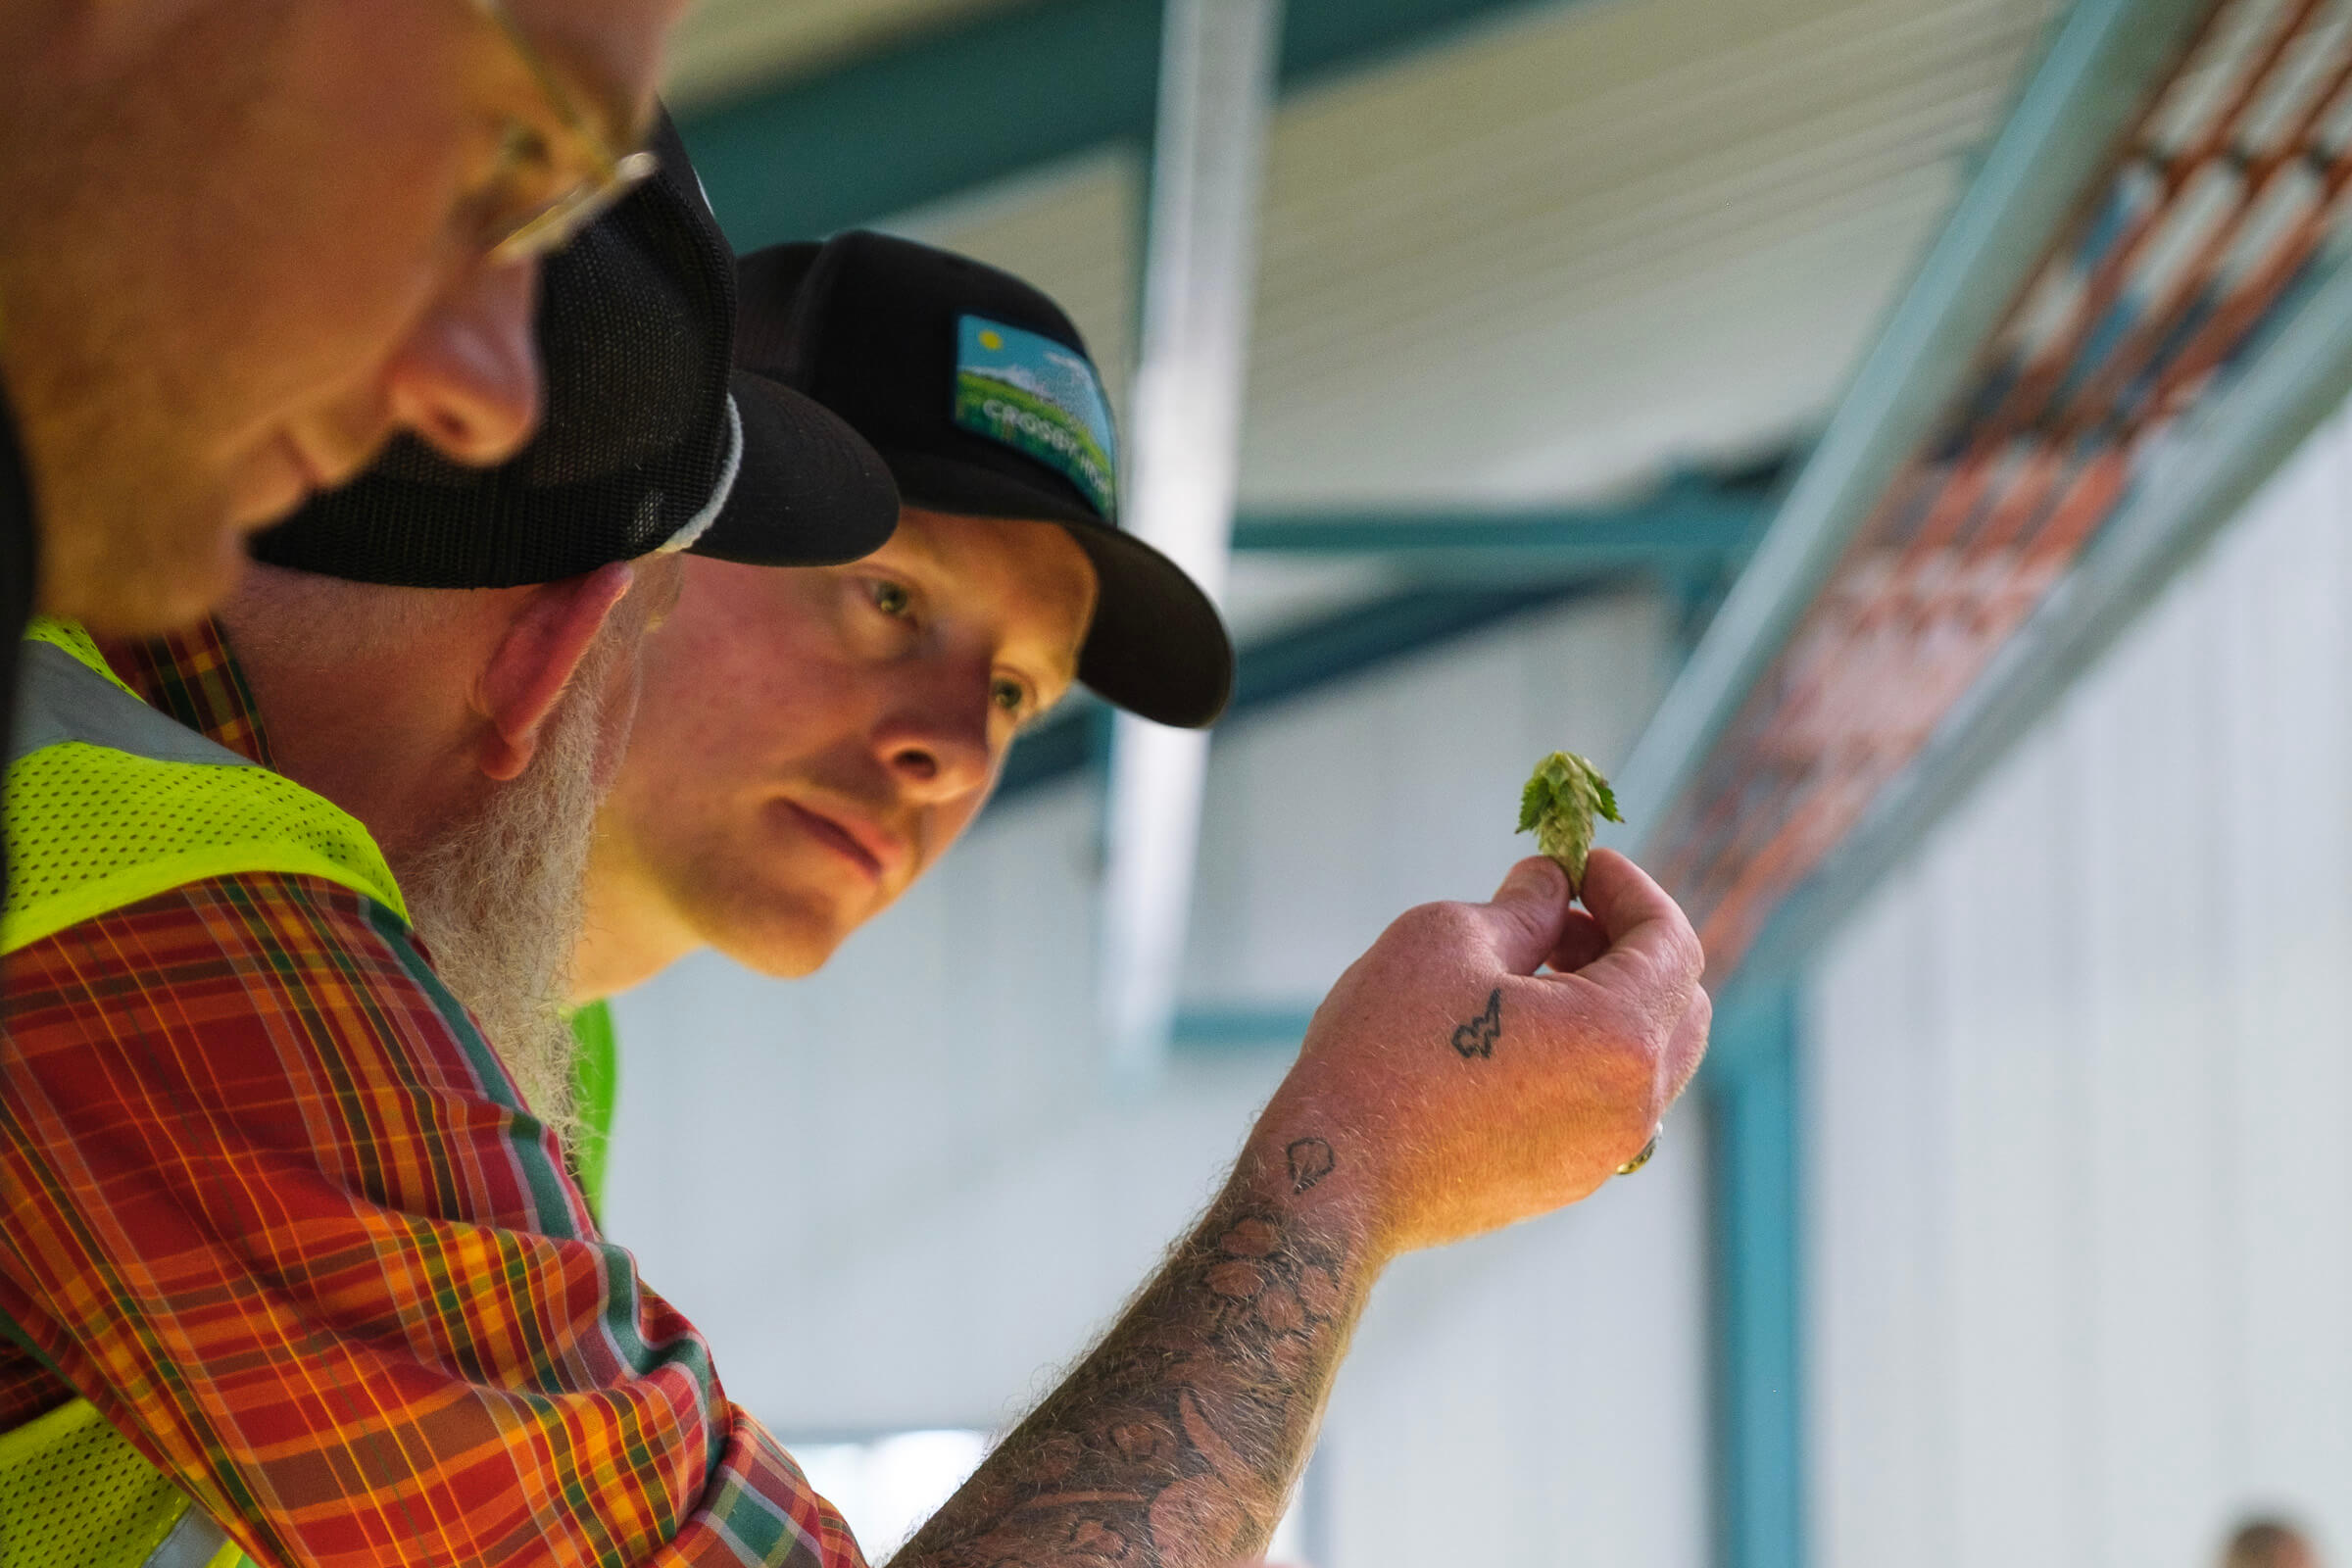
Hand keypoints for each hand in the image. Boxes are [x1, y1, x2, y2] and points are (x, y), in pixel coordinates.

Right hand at [1251, 849, 1709, 1258]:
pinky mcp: (1568, 1181)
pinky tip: (1512, 1039)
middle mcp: (1634, 1103)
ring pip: (1648, 1057)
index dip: (1631, 889)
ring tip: (1527, 975)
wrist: (1336, 1180)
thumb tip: (1553, 886)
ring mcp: (1604, 1152)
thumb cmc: (1385, 1052)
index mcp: (1619, 1035)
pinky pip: (1609, 1103)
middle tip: (1558, 919)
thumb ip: (1526, 905)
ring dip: (1611, 1001)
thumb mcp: (1448, 939)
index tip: (1584, 866)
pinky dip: (1587, 1054)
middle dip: (1629, 945)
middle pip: (1680, 1003)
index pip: (1671, 942)